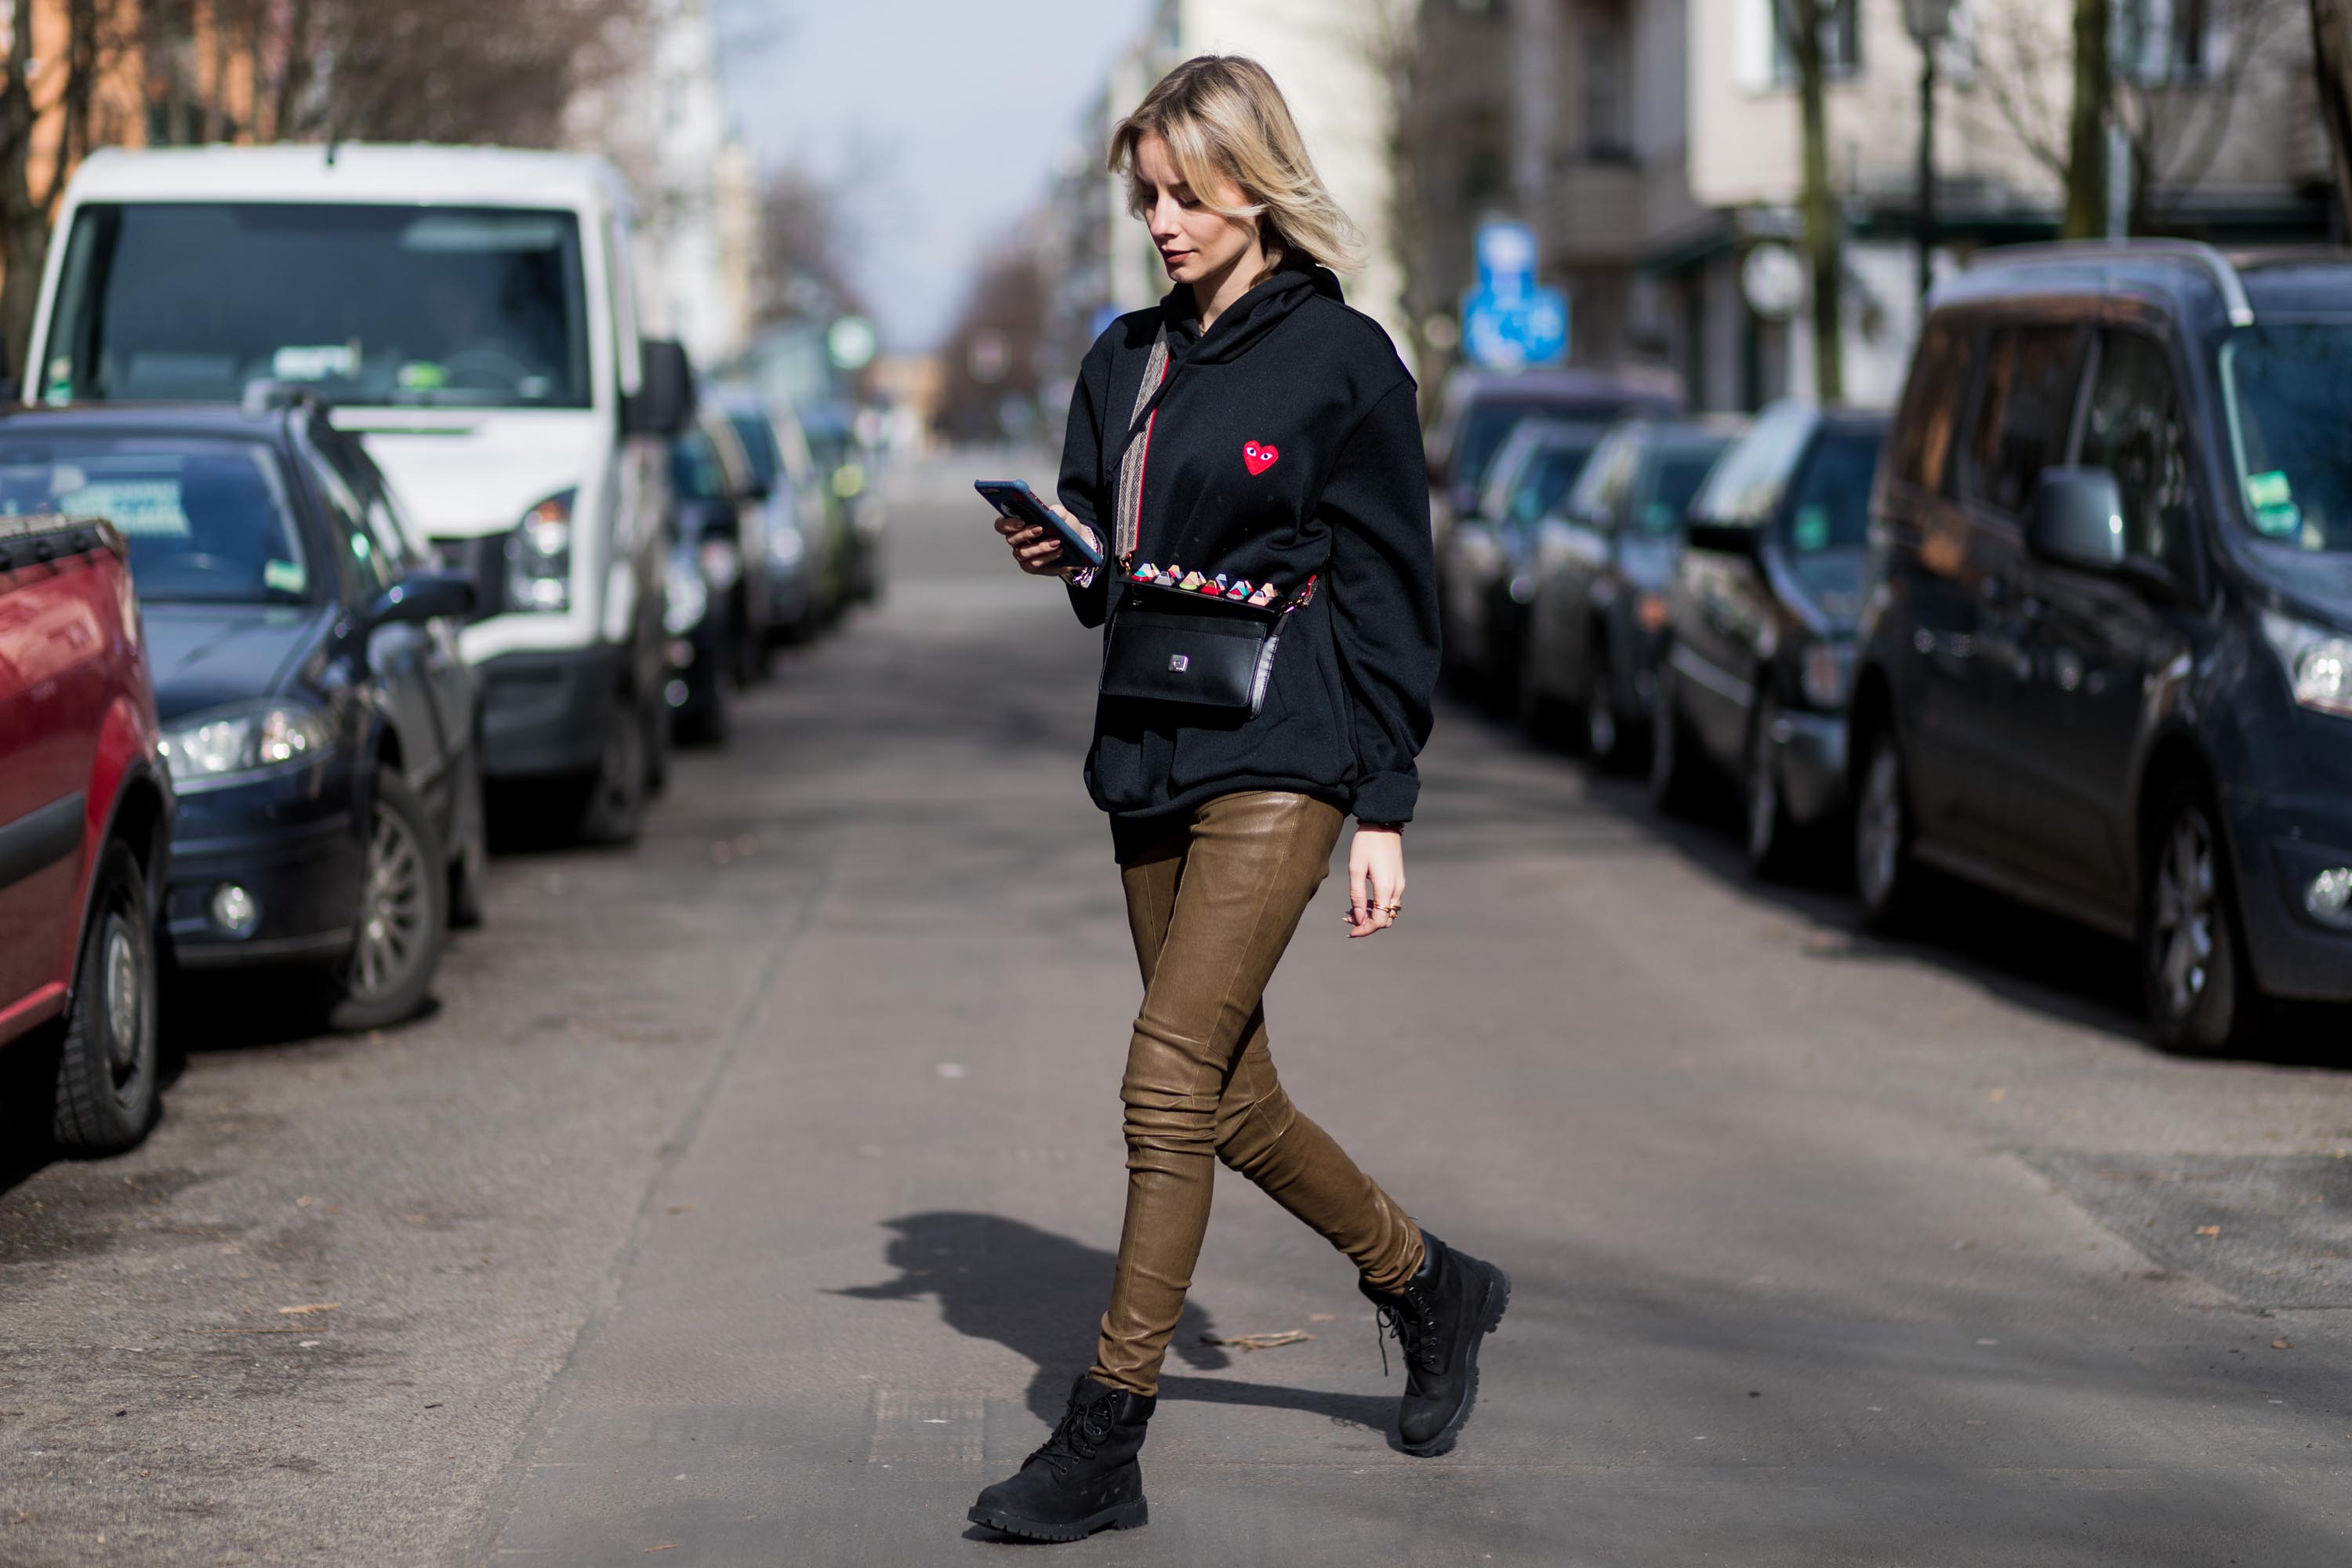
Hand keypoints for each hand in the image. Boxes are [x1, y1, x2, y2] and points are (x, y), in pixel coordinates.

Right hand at [995, 503, 1097, 578]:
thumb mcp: (1062, 515)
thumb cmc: (1064, 527)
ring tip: (1056, 542)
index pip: (1002, 525)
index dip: (1008, 524)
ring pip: (1023, 553)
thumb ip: (1056, 511)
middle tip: (1040, 529)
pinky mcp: (1034, 567)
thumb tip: (1051, 512)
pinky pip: (1035, 564)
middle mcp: (1018, 542)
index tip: (1021, 521)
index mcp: (1018, 525)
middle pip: (1011, 539)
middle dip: (1025, 533)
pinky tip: (1059, 551)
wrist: (1077, 542)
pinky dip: (1048, 557)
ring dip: (1040, 547)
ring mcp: (1024, 556)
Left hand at [1343, 823, 1404, 937]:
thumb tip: (1357, 918)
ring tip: (1351, 910)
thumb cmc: (1366, 844)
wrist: (1382, 824)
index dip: (1364, 930)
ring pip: (1388, 911)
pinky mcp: (1398, 880)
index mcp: (1386, 887)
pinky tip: (1363, 901)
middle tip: (1347, 919)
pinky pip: (1390, 901)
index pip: (1379, 921)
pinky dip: (1377, 906)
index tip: (1350, 931)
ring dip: (1371, 915)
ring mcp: (1400, 884)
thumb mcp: (1355, 869)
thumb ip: (1357, 896)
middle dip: (1367, 924)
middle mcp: (1397, 889)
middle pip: (1385, 919)